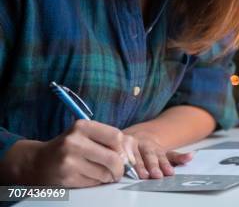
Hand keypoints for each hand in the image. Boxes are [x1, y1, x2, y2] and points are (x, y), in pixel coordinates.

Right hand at [2, 120, 130, 186]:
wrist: (38, 162)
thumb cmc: (69, 147)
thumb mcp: (86, 135)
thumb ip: (109, 140)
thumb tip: (131, 156)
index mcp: (82, 126)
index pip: (116, 136)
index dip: (126, 150)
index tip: (126, 157)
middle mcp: (74, 141)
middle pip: (113, 158)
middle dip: (120, 168)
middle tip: (119, 171)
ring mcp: (69, 160)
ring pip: (104, 173)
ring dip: (108, 176)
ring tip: (102, 173)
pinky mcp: (66, 177)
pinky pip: (93, 183)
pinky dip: (97, 182)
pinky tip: (89, 177)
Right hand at [122, 130, 193, 178]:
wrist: (135, 136)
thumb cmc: (150, 150)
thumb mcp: (165, 153)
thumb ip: (177, 157)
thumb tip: (192, 156)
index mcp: (154, 148)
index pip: (161, 157)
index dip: (165, 165)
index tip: (169, 173)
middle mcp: (143, 145)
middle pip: (149, 156)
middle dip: (153, 165)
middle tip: (157, 175)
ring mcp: (131, 145)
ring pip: (135, 156)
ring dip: (138, 165)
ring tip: (142, 175)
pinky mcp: (119, 147)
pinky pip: (120, 155)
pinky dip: (121, 160)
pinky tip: (121, 166)